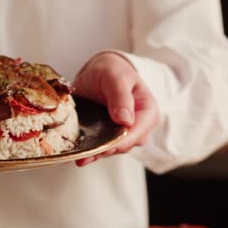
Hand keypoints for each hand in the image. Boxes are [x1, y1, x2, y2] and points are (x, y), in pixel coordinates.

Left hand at [72, 52, 158, 166]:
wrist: (99, 70)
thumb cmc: (112, 69)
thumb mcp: (116, 77)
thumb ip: (120, 96)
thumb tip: (125, 120)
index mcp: (148, 112)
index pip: (137, 133)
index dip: (119, 142)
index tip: (103, 146)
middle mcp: (139, 126)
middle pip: (125, 145)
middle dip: (106, 150)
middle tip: (86, 153)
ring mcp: (124, 133)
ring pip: (113, 150)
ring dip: (97, 154)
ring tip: (81, 156)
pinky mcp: (110, 135)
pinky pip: (102, 148)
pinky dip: (91, 153)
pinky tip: (80, 158)